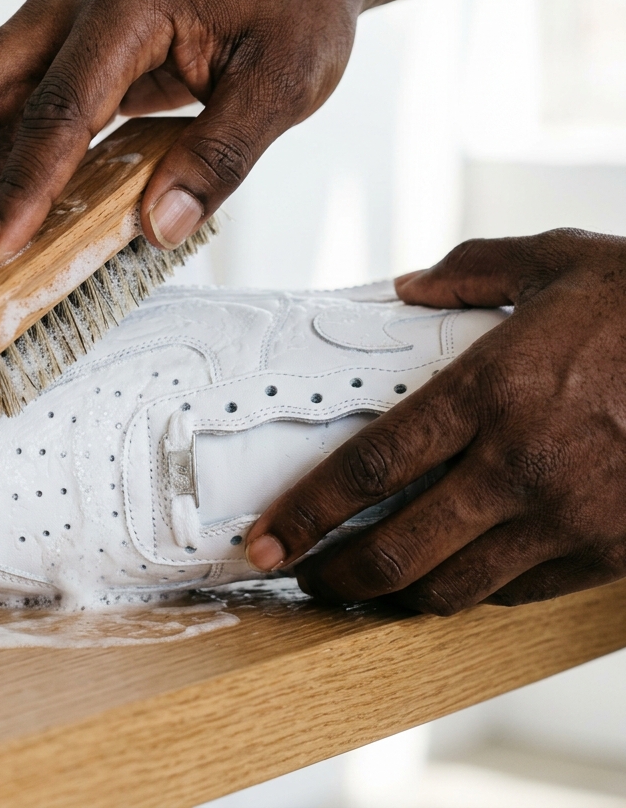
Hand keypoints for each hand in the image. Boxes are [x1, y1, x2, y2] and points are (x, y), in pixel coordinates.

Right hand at [0, 0, 362, 265]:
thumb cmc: (295, 11)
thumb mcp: (285, 85)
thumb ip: (221, 158)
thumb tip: (157, 228)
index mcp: (125, 5)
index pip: (53, 110)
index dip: (19, 189)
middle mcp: (68, 4)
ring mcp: (56, 22)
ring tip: (2, 241)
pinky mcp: (61, 45)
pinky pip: (8, 107)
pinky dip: (4, 161)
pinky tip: (30, 207)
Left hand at [245, 229, 625, 613]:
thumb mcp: (556, 262)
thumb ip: (471, 269)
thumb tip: (406, 286)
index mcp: (490, 390)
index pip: (372, 465)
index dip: (309, 511)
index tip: (267, 538)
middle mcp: (520, 464)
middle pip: (400, 548)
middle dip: (336, 574)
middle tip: (300, 575)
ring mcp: (568, 517)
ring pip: (454, 586)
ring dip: (396, 595)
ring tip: (362, 584)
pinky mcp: (608, 551)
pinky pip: (517, 593)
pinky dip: (470, 592)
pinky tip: (446, 577)